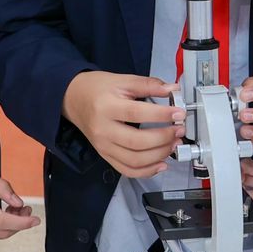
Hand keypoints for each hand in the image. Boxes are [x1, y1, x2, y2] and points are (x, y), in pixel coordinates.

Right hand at [0, 165, 38, 243]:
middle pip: (1, 232)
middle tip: (26, 209)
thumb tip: (19, 203)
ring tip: (15, 210)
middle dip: (19, 224)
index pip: (1, 221)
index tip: (36, 219)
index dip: (21, 223)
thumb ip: (1, 187)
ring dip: (9, 227)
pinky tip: (1, 215)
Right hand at [63, 71, 184, 176]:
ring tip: (173, 144)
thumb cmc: (98, 88)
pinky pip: (127, 170)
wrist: (73, 99)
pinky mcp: (105, 155)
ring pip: (134, 160)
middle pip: (137, 142)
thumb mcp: (122, 80)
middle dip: (163, 138)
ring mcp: (103, 146)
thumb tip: (173, 89)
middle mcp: (103, 130)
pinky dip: (146, 171)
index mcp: (107, 107)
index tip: (179, 114)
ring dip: (159, 155)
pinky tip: (161, 163)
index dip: (161, 115)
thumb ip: (148, 84)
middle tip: (179, 130)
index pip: (137, 113)